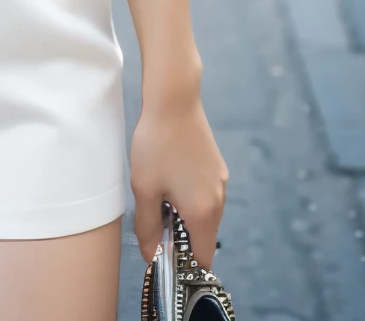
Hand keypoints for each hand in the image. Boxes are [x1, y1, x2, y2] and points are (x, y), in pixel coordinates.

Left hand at [130, 98, 227, 270]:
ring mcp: (220, 182)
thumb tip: (151, 255)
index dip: (184, 265)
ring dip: (183, 215)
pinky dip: (190, 198)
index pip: (203, 259)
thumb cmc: (156, 144)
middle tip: (153, 219)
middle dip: (181, 237)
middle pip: (203, 237)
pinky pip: (205, 195)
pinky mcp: (217, 167)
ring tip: (159, 193)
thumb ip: (147, 228)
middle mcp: (219, 201)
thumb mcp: (144, 189)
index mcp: (203, 212)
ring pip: (204, 215)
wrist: (174, 100)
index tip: (163, 257)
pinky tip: (169, 176)